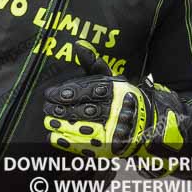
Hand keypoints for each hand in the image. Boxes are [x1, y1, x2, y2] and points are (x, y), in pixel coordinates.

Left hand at [43, 41, 187, 175]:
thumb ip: (92, 63)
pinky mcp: (109, 146)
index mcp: (116, 92)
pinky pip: (86, 145)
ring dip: (62, 126)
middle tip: (46, 108)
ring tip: (48, 121)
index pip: (89, 92)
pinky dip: (69, 142)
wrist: (146, 123)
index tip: (51, 94)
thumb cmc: (122, 96)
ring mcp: (113, 131)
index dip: (68, 93)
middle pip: (84, 110)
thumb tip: (78, 45)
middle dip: (61, 110)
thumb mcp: (110, 77)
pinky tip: (55, 136)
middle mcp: (116, 111)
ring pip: (83, 128)